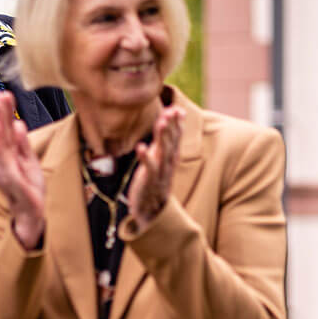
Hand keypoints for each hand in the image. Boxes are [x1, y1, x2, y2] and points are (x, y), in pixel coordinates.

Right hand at [0, 92, 44, 248]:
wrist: (32, 218)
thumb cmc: (30, 191)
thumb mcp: (30, 162)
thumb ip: (23, 144)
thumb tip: (19, 124)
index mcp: (9, 156)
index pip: (6, 131)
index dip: (5, 113)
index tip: (4, 94)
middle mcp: (4, 161)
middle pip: (2, 133)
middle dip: (1, 112)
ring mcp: (6, 170)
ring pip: (3, 141)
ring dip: (1, 122)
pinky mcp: (13, 180)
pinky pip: (8, 159)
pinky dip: (5, 144)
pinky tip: (4, 130)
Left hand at [127, 106, 184, 231]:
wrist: (152, 210)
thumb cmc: (154, 179)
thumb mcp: (160, 158)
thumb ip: (163, 140)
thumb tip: (166, 120)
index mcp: (171, 156)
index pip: (177, 136)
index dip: (177, 123)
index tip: (177, 108)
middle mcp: (168, 162)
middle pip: (171, 141)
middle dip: (172, 126)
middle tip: (171, 111)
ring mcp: (160, 172)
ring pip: (163, 152)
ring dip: (162, 137)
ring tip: (160, 123)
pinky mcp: (150, 181)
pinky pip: (149, 168)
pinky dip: (145, 157)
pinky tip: (140, 147)